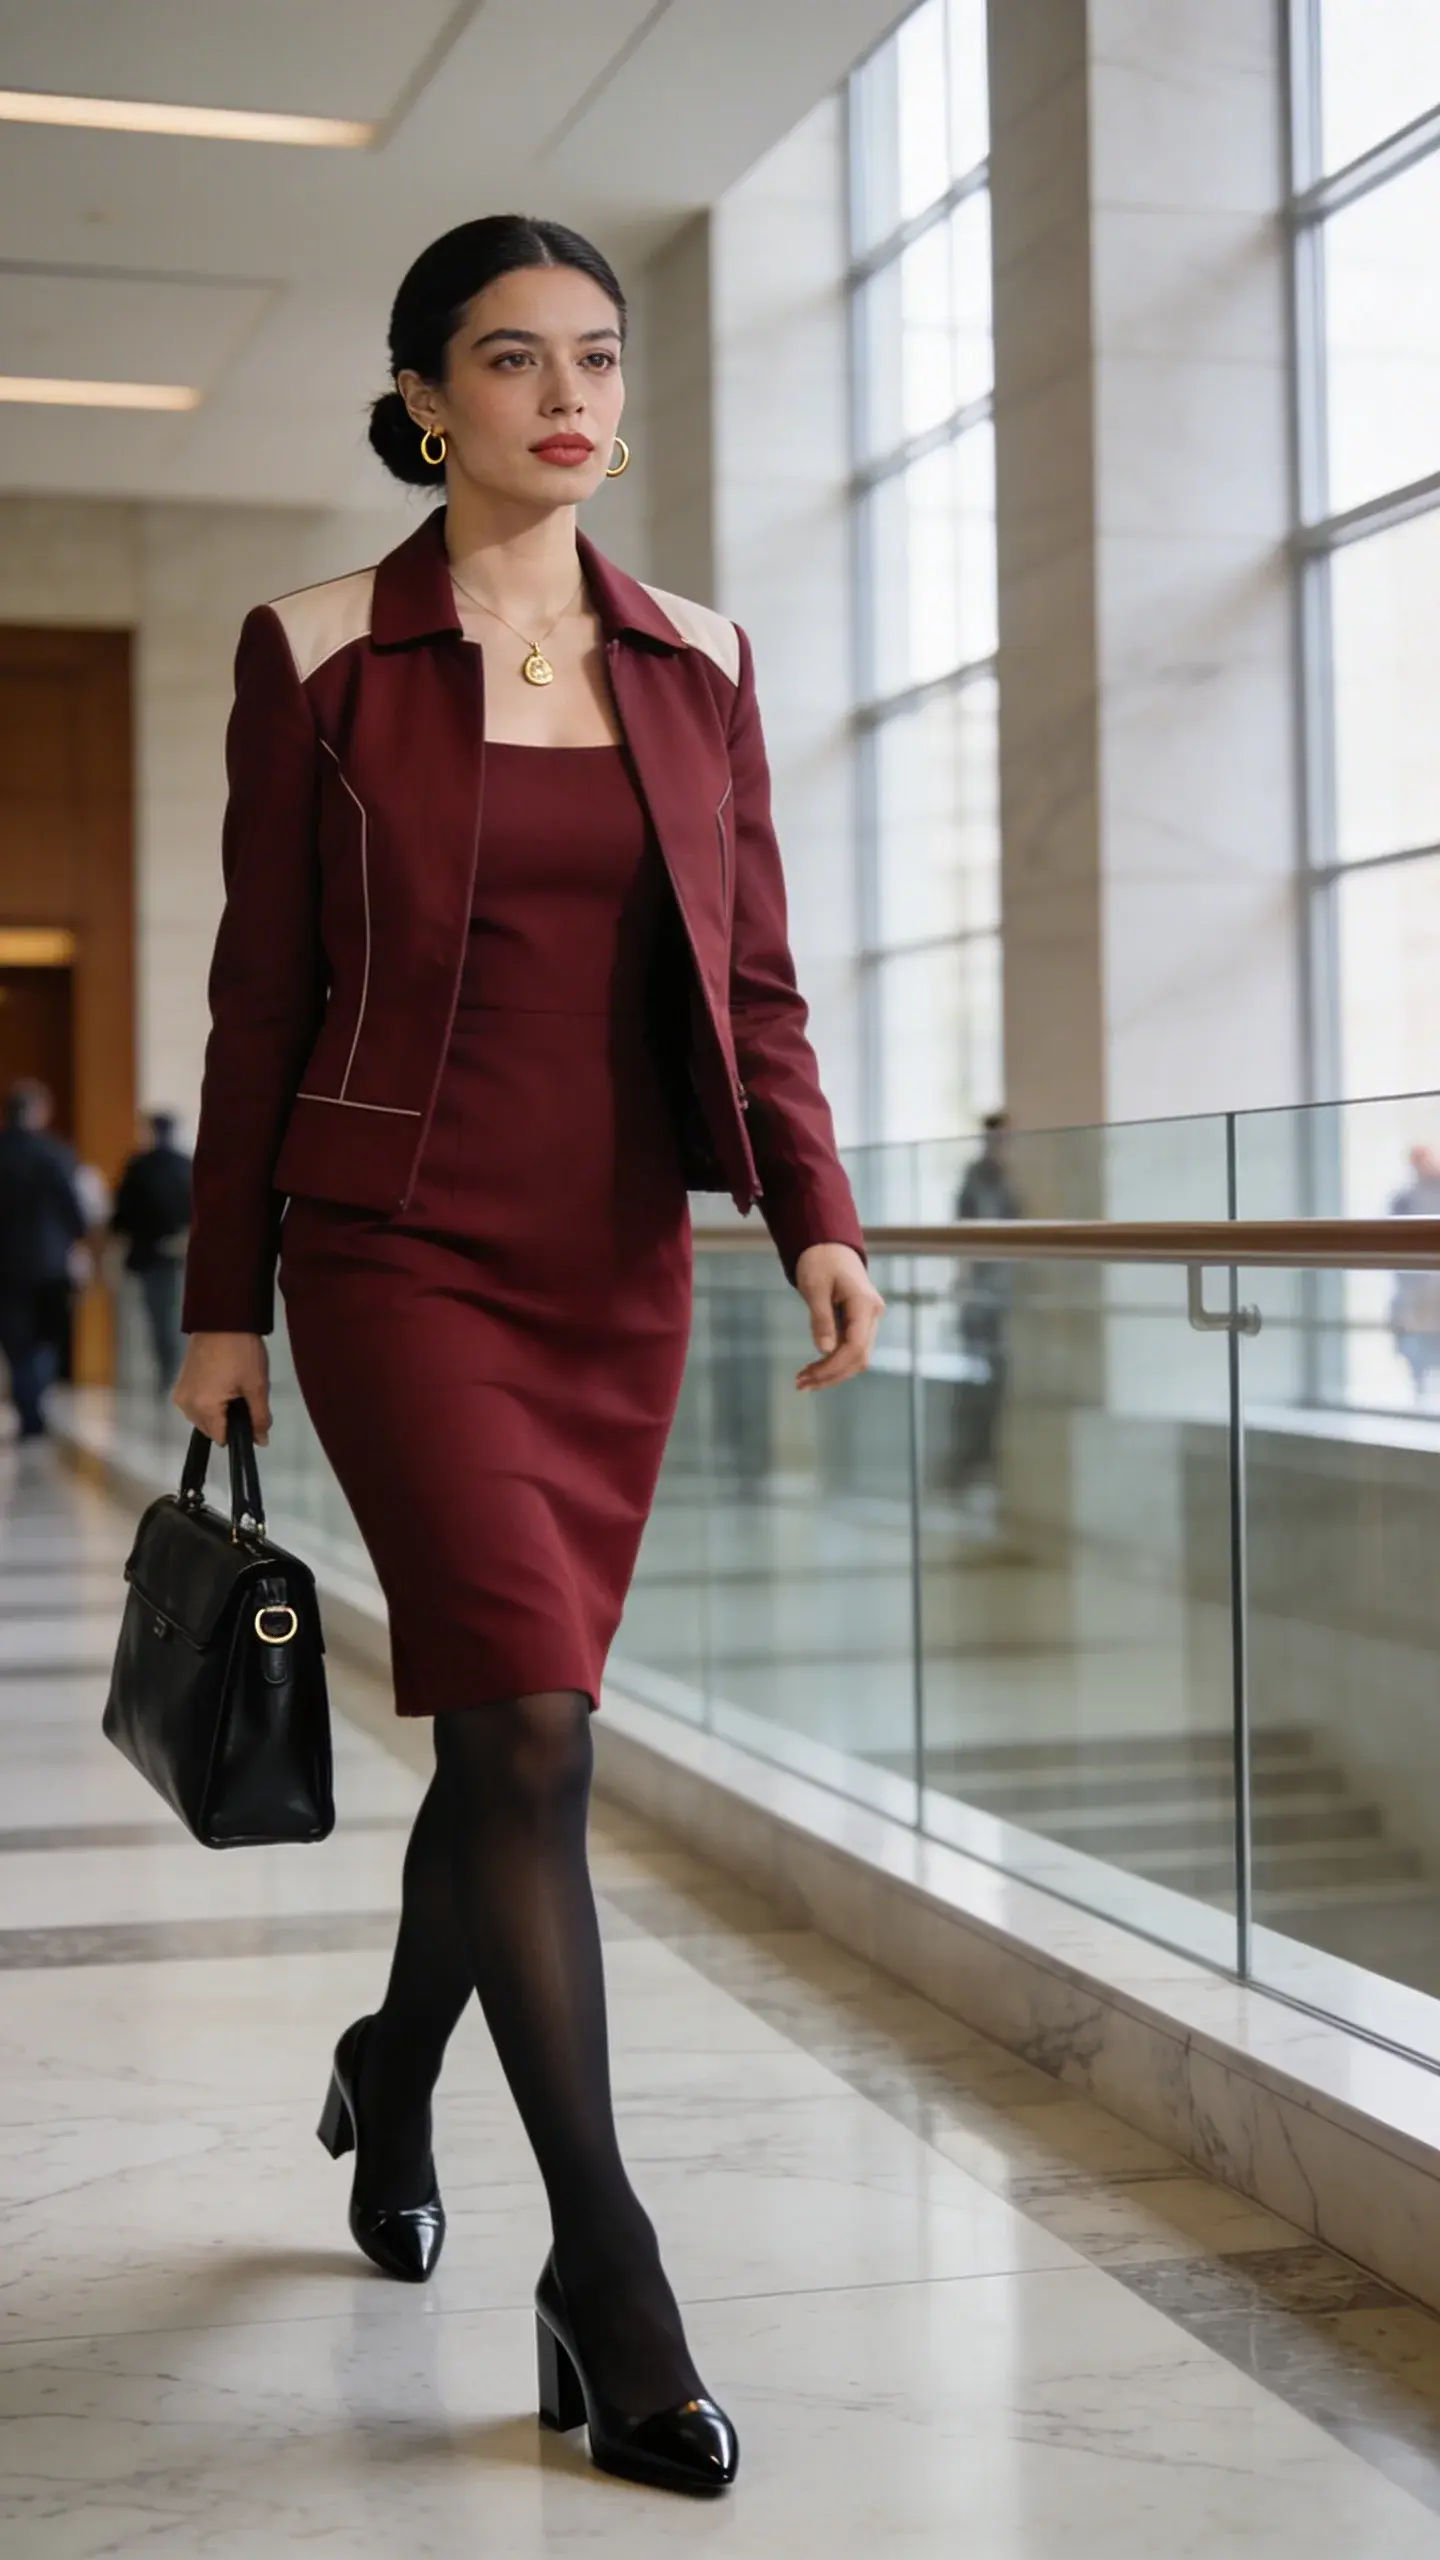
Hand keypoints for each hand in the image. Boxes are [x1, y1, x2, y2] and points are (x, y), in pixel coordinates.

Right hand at [173, 1332, 271, 1444]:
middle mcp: (185, 1405)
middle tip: (245, 1397)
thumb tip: (261, 1442)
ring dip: (219, 1411)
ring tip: (235, 1388)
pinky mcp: (180, 1382)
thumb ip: (259, 1418)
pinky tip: (223, 1383)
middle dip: (228, 1422)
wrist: (222, 1318)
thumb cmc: (242, 1352)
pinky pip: (196, 1403)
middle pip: (210, 1429)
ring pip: (203, 1417)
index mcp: (203, 1407)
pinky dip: (210, 1401)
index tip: (252, 1419)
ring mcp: (180, 1393)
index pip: (221, 1437)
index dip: (239, 1434)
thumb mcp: (257, 1386)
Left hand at [794, 1243, 884, 1390]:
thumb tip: (825, 1351)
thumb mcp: (814, 1287)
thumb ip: (821, 1319)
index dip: (834, 1366)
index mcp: (864, 1303)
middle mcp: (873, 1314)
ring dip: (832, 1372)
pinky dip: (834, 1362)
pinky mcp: (861, 1323)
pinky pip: (851, 1349)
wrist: (829, 1246)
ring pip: (857, 1357)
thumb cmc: (820, 1260)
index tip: (809, 1376)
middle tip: (800, 1384)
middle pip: (859, 1357)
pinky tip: (814, 1370)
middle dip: (831, 1374)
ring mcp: (869, 1319)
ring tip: (803, 1381)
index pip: (855, 1346)